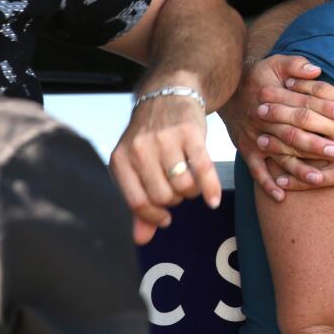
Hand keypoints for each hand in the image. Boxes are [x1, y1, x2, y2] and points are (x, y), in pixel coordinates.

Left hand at [110, 90, 220, 244]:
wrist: (169, 93)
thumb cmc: (151, 138)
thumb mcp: (136, 166)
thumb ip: (139, 202)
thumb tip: (142, 240)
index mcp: (120, 159)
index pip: (138, 202)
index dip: (154, 216)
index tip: (166, 218)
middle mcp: (140, 149)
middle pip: (164, 197)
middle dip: (175, 200)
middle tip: (178, 190)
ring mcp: (166, 140)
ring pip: (183, 186)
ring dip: (191, 192)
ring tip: (190, 182)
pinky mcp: (191, 133)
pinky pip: (203, 170)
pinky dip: (210, 189)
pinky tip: (212, 201)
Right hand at [218, 54, 332, 201]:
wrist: (227, 91)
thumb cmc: (259, 76)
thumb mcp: (276, 63)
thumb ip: (296, 65)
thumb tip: (316, 69)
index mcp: (274, 96)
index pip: (303, 103)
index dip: (324, 108)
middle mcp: (264, 120)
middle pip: (292, 133)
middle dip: (314, 143)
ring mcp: (255, 137)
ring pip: (278, 155)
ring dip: (297, 169)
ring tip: (317, 179)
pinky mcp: (247, 150)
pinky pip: (256, 170)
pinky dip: (267, 184)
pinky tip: (282, 196)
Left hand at [256, 57, 333, 194]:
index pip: (321, 94)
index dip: (297, 86)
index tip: (280, 83)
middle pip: (306, 117)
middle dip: (280, 110)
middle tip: (259, 106)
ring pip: (305, 147)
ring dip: (280, 143)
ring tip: (260, 139)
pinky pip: (316, 178)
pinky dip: (296, 178)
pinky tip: (279, 177)